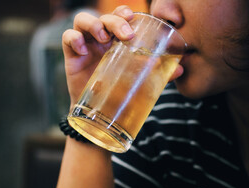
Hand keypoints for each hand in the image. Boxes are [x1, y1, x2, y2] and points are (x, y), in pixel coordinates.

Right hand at [62, 6, 183, 108]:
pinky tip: (83, 50)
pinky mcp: (71, 55)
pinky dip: (74, 39)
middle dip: (114, 20)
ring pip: (82, 20)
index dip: (123, 13)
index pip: (118, 17)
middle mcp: (100, 39)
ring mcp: (85, 45)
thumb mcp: (137, 81)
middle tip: (126, 35)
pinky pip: (67, 37)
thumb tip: (181, 69)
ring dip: (94, 24)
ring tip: (102, 37)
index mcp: (115, 40)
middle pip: (103, 17)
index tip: (132, 17)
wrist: (97, 114)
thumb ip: (157, 74)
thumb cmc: (117, 93)